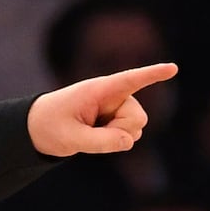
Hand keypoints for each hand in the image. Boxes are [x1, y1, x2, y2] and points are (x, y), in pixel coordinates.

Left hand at [26, 62, 178, 156]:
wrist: (36, 130)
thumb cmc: (49, 127)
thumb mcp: (69, 138)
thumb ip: (99, 141)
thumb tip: (130, 141)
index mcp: (99, 91)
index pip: (130, 80)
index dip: (152, 74)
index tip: (173, 68)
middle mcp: (113, 96)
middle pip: (138, 118)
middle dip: (122, 131)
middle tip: (91, 133)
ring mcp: (116, 109)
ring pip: (136, 128)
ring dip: (117, 137)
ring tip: (90, 133)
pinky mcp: (115, 121)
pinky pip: (128, 136)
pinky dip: (115, 142)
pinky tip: (94, 136)